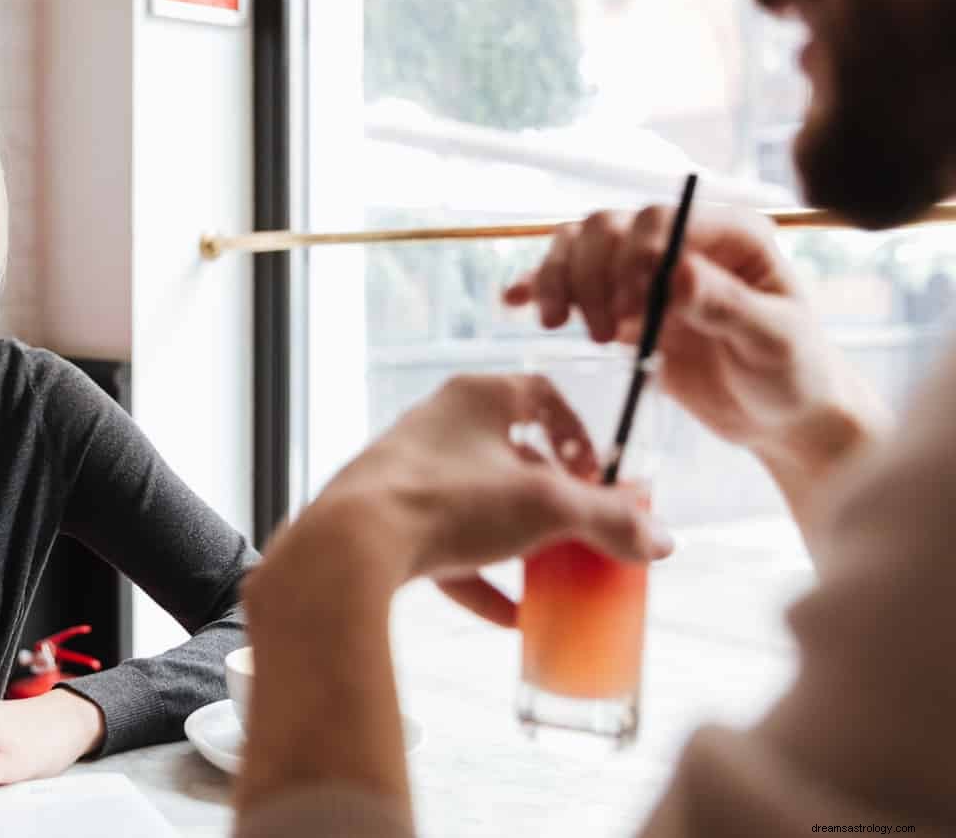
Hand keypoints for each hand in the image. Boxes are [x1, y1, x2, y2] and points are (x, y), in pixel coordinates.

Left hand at [252, 373, 672, 629]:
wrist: (349, 546)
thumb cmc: (448, 501)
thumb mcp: (545, 507)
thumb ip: (608, 521)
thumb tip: (663, 543)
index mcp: (473, 398)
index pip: (540, 394)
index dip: (579, 432)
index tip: (598, 475)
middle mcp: (436, 426)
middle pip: (510, 455)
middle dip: (551, 496)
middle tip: (582, 530)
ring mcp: (408, 474)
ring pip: (477, 504)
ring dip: (517, 539)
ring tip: (553, 575)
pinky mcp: (387, 522)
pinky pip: (445, 549)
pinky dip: (480, 581)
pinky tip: (511, 619)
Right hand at [503, 204, 887, 537]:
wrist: (780, 416)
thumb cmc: (792, 374)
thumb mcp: (772, 341)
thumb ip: (727, 306)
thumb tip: (677, 274)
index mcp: (729, 233)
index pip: (661, 220)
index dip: (634, 256)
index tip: (634, 307)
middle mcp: (681, 241)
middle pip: (609, 227)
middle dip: (591, 273)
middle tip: (602, 331)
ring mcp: (646, 271)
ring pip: (581, 247)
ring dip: (560, 279)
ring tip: (563, 326)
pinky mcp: (622, 303)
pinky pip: (570, 280)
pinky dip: (538, 286)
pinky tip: (513, 302)